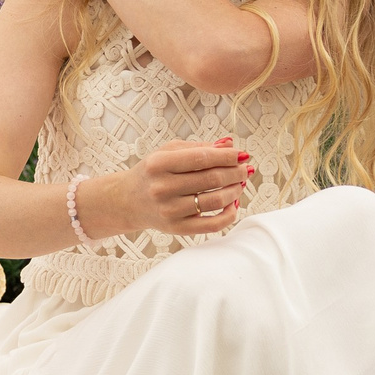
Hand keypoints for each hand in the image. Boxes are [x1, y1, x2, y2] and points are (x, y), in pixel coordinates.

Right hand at [86, 138, 251, 237]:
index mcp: (159, 163)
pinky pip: (212, 224)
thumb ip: (199, 147)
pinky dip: (229, 215)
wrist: (128, 201)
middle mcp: (162, 187)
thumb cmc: (153, 172)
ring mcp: (169, 210)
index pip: (202, 158)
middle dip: (236, 172)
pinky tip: (232, 204)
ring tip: (240, 184)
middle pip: (212, 179)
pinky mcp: (176, 229)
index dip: (228, 156)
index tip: (242, 155)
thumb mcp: (168, 152)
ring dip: (235, 191)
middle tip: (245, 169)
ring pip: (216, 201)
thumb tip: (231, 145)